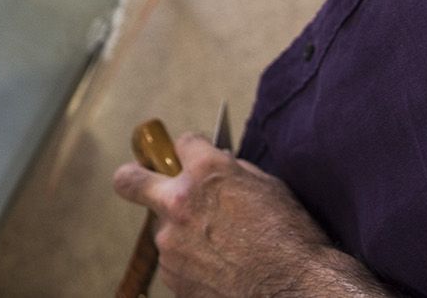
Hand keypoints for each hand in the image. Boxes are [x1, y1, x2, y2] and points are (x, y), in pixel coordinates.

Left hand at [113, 133, 382, 296]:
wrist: (296, 289)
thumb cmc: (292, 238)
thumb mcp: (269, 187)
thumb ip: (233, 172)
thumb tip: (218, 164)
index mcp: (206, 172)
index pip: (183, 143)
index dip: (191, 150)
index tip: (194, 158)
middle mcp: (178, 202)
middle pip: (130, 180)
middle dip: (134, 176)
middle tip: (144, 183)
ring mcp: (170, 242)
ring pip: (162, 228)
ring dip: (181, 232)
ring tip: (219, 250)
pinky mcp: (171, 275)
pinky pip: (174, 260)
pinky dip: (190, 262)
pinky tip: (220, 270)